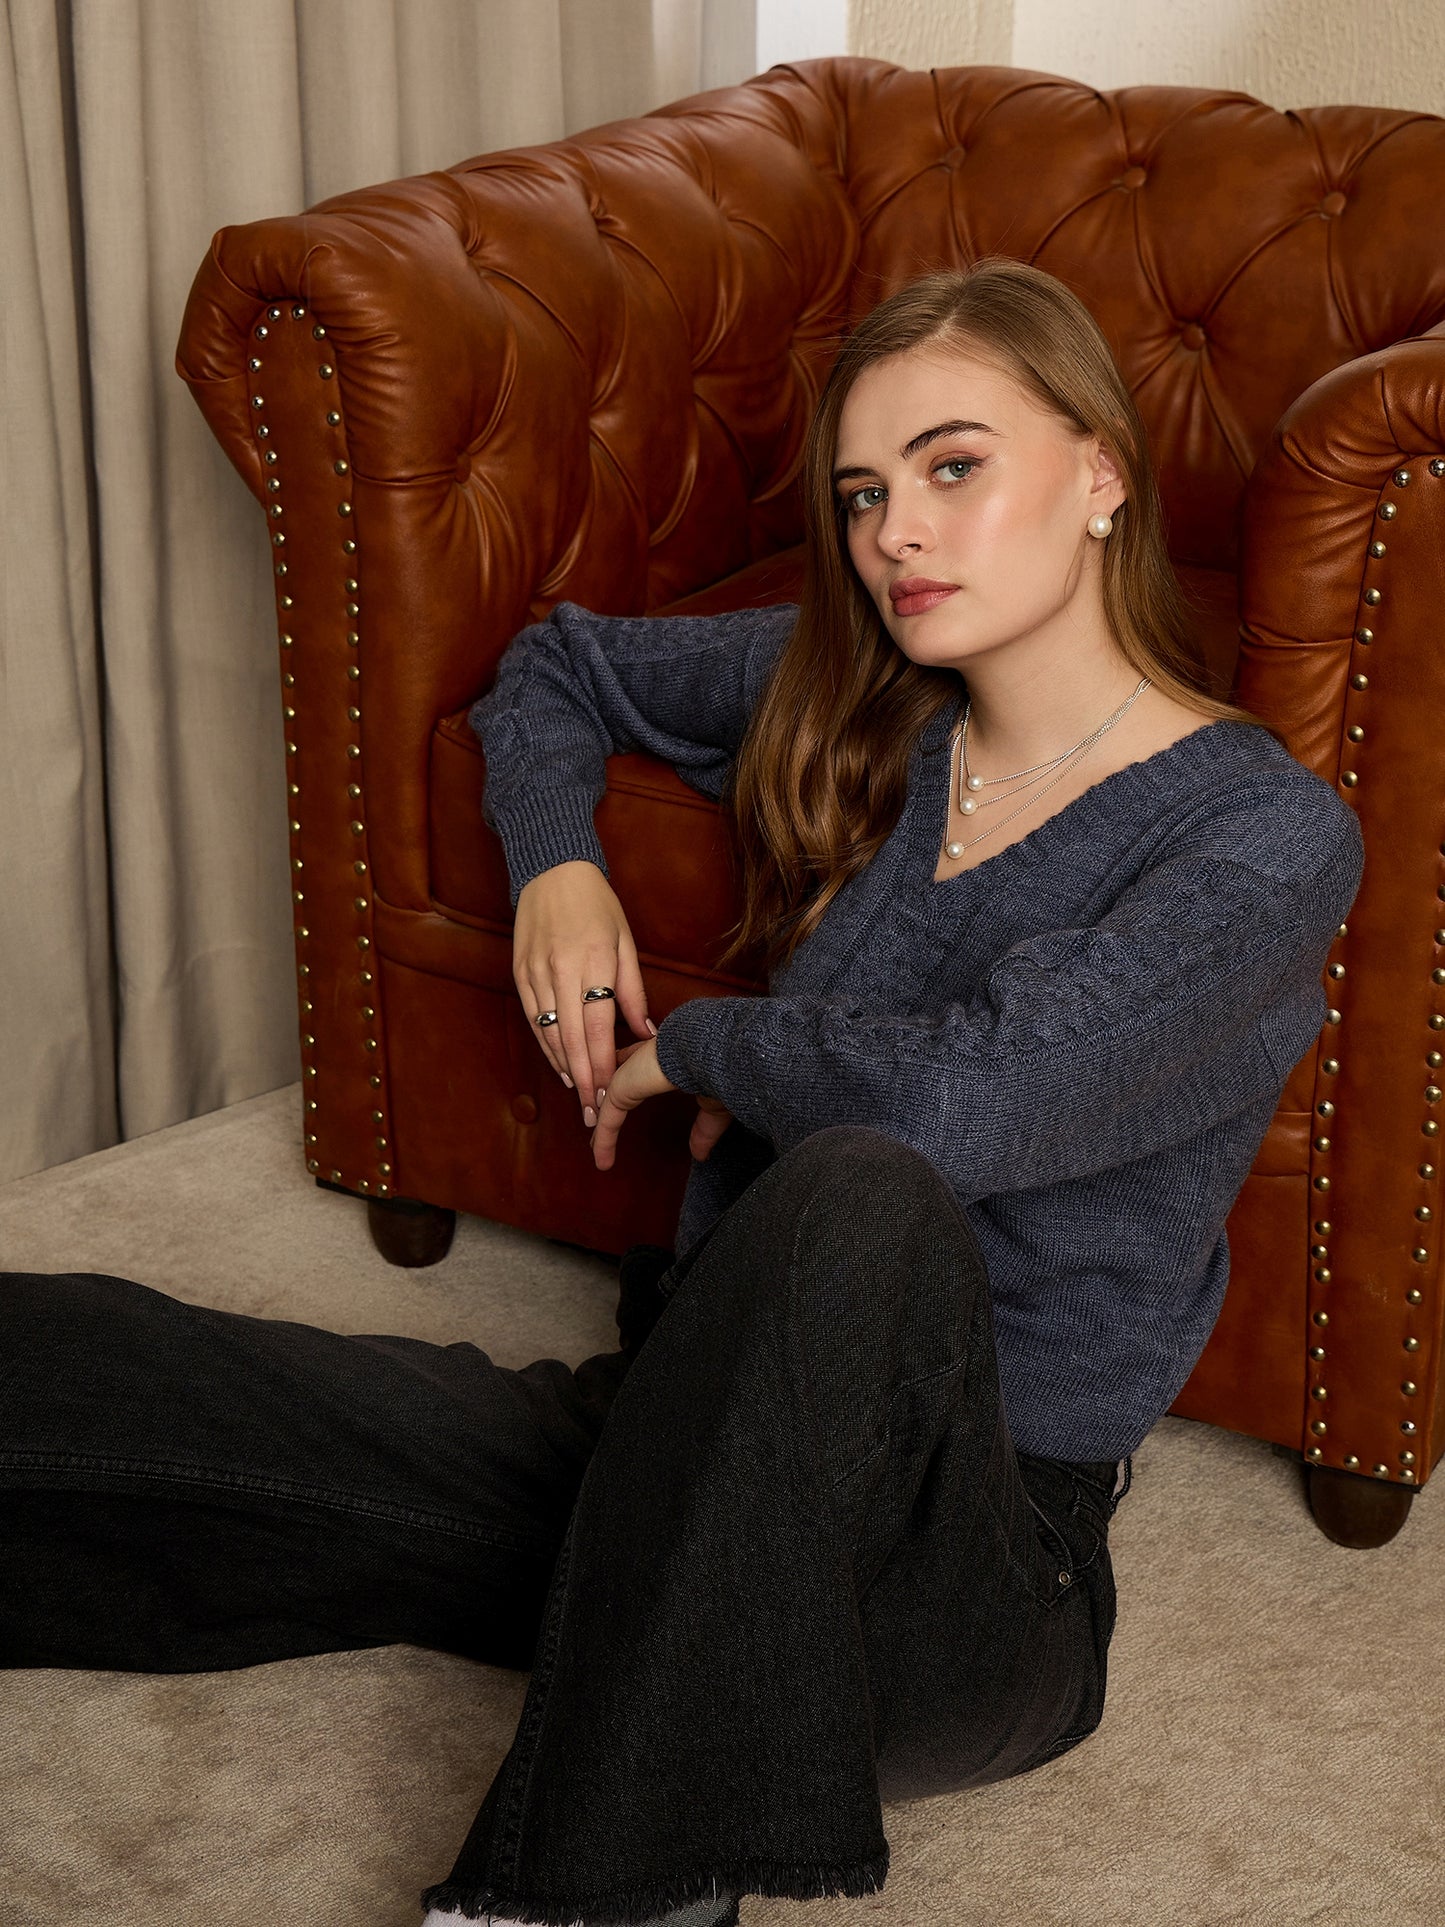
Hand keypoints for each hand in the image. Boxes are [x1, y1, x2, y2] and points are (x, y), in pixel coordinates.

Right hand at [513, 861, 652, 1118]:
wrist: (551, 870)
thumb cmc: (597, 905)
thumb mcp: (625, 941)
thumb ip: (634, 991)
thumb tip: (646, 1034)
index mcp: (594, 960)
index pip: (598, 1026)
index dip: (603, 1065)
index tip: (610, 1094)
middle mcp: (561, 969)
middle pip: (572, 1038)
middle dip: (584, 1080)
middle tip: (594, 1113)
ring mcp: (536, 972)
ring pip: (549, 1033)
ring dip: (564, 1068)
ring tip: (580, 1097)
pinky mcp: (519, 972)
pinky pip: (534, 1018)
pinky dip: (546, 1045)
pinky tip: (560, 1065)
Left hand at [589, 1040, 735, 1170]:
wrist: (711, 1053)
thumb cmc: (721, 1068)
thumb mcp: (713, 1104)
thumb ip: (704, 1128)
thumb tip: (702, 1155)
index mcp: (665, 1056)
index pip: (641, 1068)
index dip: (632, 1083)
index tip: (624, 1093)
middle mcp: (643, 1060)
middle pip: (618, 1081)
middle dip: (607, 1097)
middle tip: (597, 1115)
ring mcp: (630, 1072)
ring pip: (609, 1101)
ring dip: (601, 1124)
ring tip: (593, 1145)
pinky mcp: (621, 1087)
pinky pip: (607, 1118)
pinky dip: (604, 1140)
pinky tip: (602, 1162)